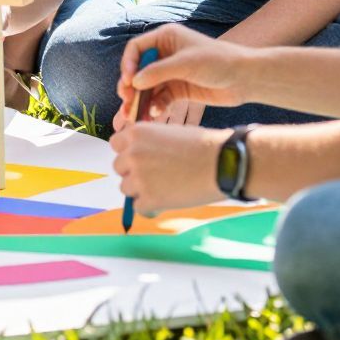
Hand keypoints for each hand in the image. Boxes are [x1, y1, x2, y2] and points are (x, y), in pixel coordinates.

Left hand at [110, 122, 225, 213]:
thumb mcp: (170, 132)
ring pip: (126, 188)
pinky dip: (150, 207)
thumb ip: (149, 143)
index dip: (129, 151)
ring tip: (164, 187)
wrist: (222, 163)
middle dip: (133, 171)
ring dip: (141, 190)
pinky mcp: (148, 199)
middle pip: (119, 167)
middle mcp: (133, 154)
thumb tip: (139, 158)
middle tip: (155, 174)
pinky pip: (139, 207)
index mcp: (137, 133)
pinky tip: (166, 201)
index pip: (116, 144)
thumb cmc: (203, 145)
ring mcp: (138, 177)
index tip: (141, 157)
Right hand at [112, 24, 253, 129]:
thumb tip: (133, 82)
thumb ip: (158, 72)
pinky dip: (154, 108)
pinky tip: (153, 116)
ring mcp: (172, 73)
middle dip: (131, 88)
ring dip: (140, 102)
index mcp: (166, 38)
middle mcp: (166, 54)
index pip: (136, 49)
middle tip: (127, 104)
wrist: (245, 78)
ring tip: (135, 118)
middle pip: (138, 71)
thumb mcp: (186, 63)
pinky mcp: (179, 90)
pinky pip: (160, 99)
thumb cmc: (218, 61)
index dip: (128, 65)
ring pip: (148, 88)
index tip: (127, 82)